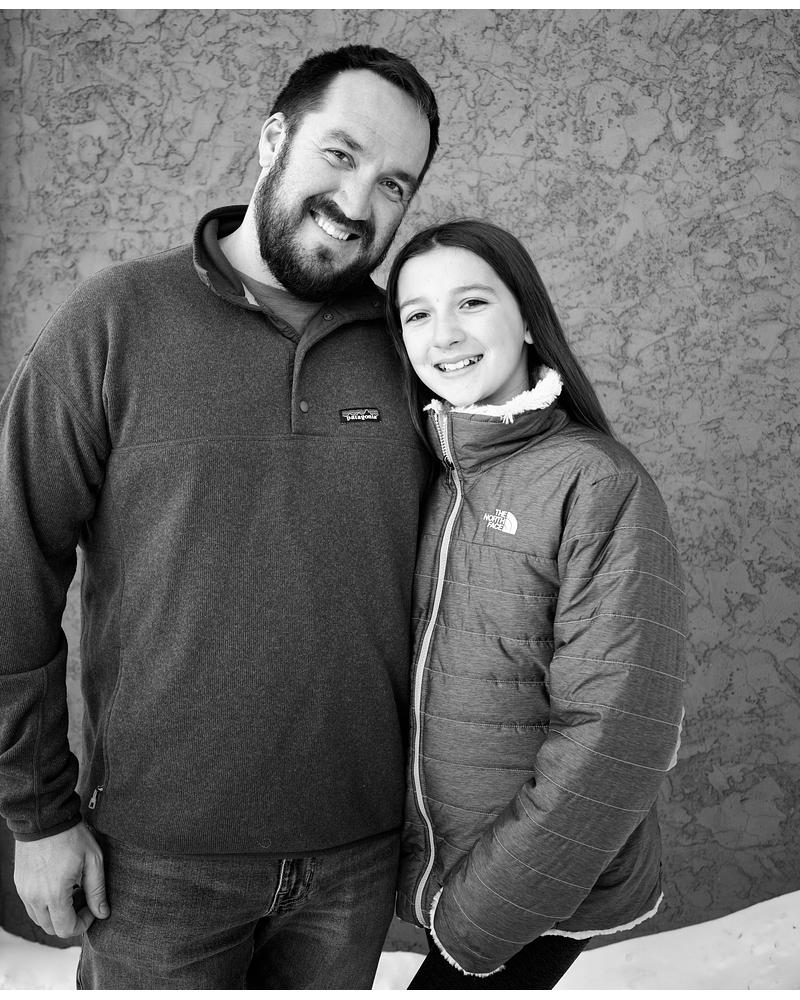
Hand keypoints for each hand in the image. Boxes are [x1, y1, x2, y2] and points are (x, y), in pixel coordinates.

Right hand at [14, 822, 108, 937]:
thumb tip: (102, 913)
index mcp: (54, 894)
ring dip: (56, 914)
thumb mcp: (93, 860)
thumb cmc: (71, 836)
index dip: (83, 924)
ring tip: (72, 890)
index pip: (66, 929)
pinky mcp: (19, 884)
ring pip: (40, 919)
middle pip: (52, 928)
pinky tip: (58, 884)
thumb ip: (97, 890)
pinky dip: (45, 904)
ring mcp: (24, 892)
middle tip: (83, 899)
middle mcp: (35, 898)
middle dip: (70, 920)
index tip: (92, 909)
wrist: (44, 818)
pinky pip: (31, 906)